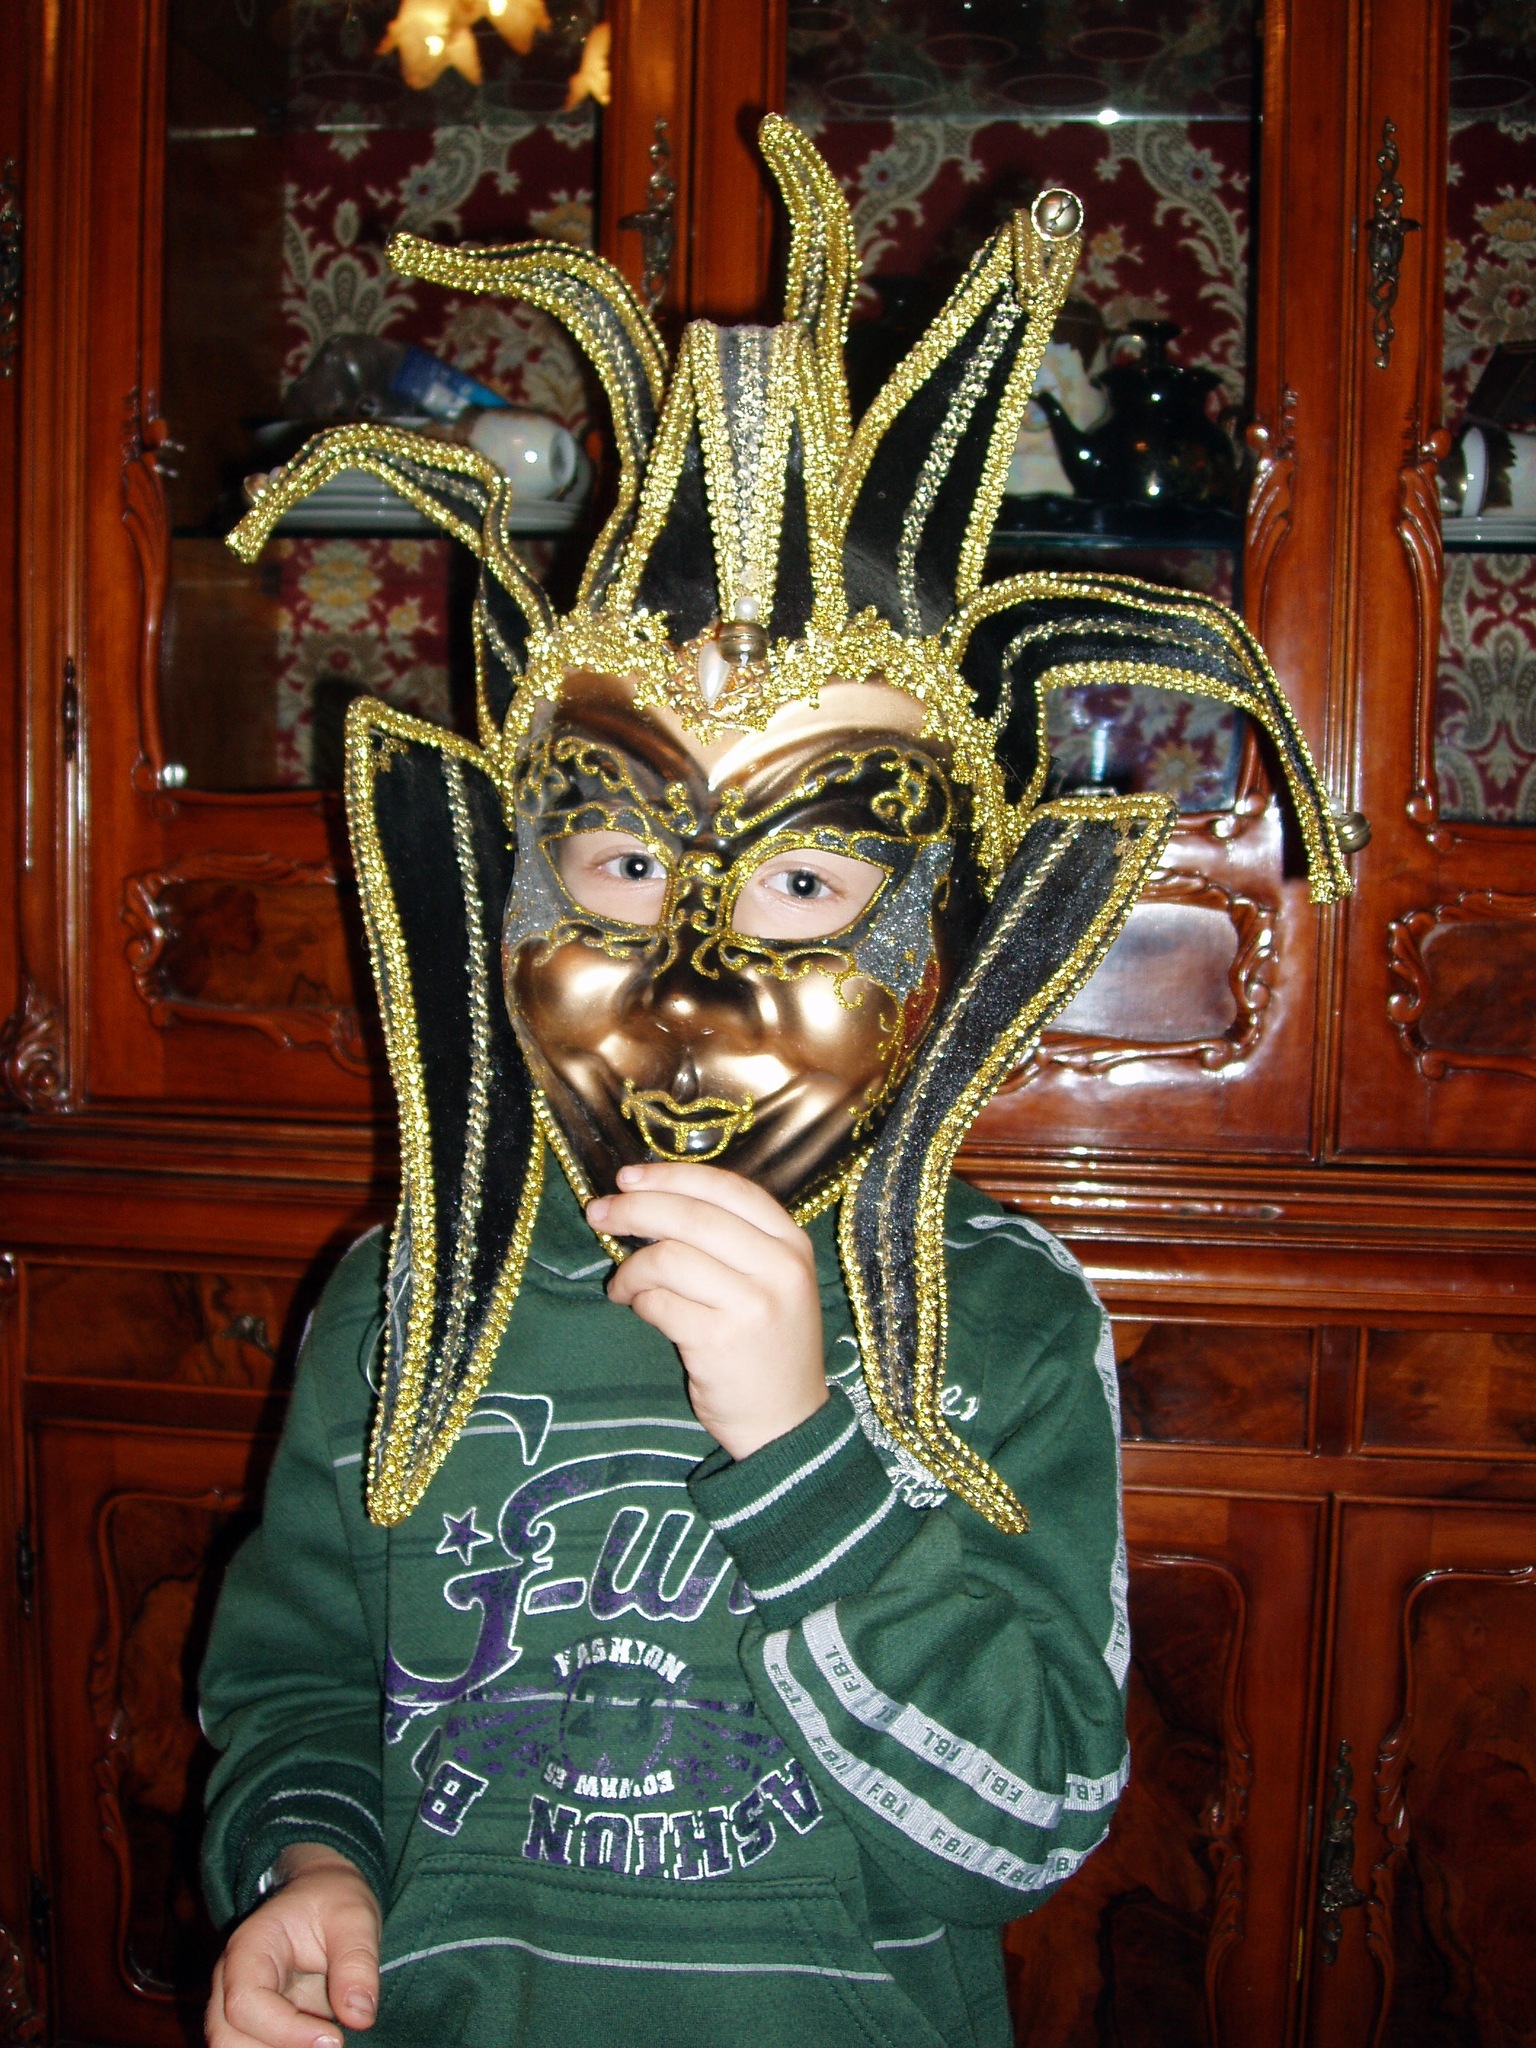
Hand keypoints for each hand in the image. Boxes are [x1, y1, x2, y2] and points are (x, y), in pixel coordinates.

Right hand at [206, 1843, 379, 2047]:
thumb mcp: (355, 1916)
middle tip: (334, 2042)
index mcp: (249, 1948)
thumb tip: (360, 2017)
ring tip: (326, 2041)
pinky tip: (316, 2043)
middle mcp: (231, 1981)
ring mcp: (236, 2006)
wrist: (321, 1897)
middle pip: (226, 2038)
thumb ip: (357, 1962)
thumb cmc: (332, 1901)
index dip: (285, 2031)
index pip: (244, 2004)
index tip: (335, 2039)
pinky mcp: (253, 2024)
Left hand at [588, 1161, 827, 1460]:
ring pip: (669, 1258)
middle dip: (635, 1208)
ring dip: (631, 1267)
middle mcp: (779, 1268)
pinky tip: (636, 1307)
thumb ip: (732, 1240)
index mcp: (792, 1243)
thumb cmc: (767, 1343)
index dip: (672, 1176)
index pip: (729, 1189)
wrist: (786, 1421)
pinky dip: (637, 1300)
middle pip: (692, 1216)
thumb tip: (650, 1196)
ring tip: (621, 1283)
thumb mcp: (773, 1281)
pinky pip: (659, 1303)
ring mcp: (753, 1305)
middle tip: (599, 1212)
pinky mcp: (720, 1341)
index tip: (629, 1177)